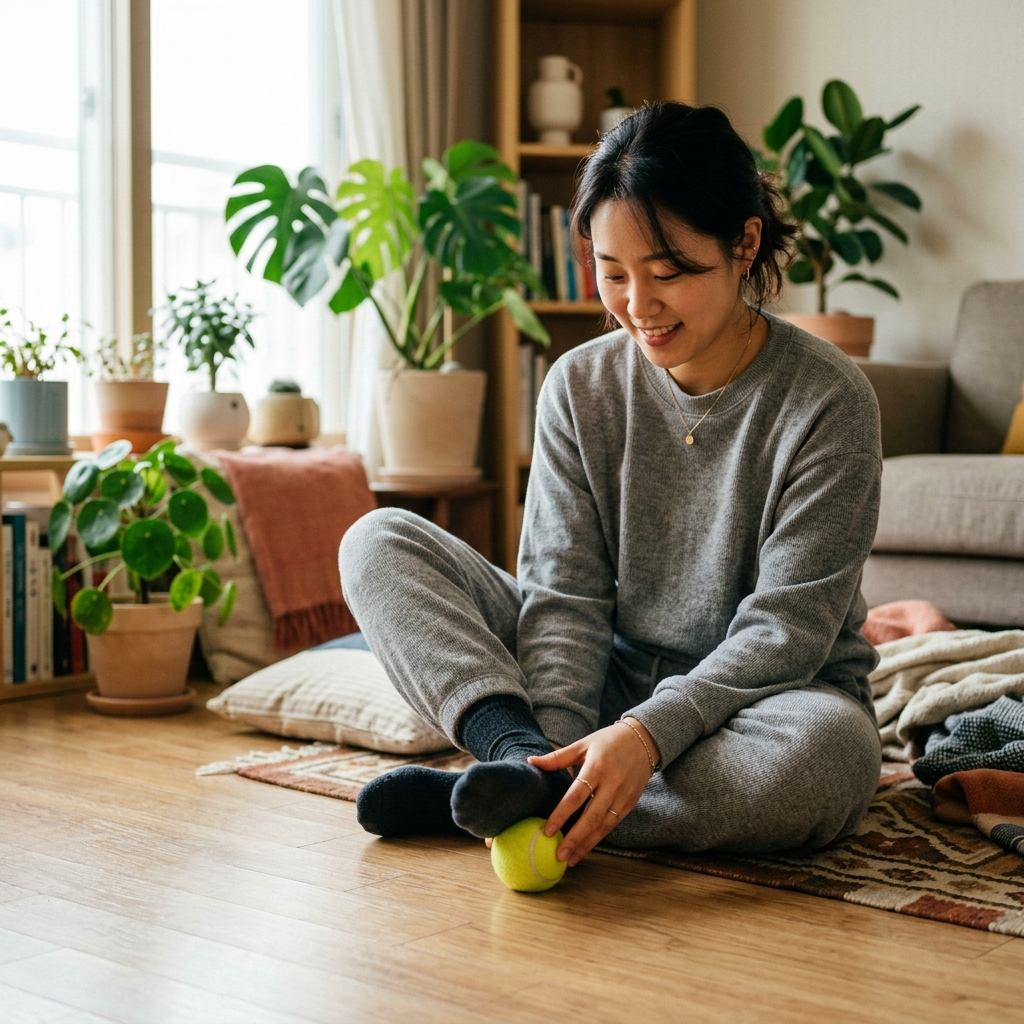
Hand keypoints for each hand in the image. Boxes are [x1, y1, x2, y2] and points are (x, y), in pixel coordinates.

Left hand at [527, 717, 658, 866]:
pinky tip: (586, 848)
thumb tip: (531, 762)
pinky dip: (599, 838)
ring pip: (604, 825)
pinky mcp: (631, 803)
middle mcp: (612, 783)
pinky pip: (613, 824)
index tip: (547, 830)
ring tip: (570, 859)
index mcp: (597, 766)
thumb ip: (558, 757)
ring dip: (587, 844)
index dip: (562, 814)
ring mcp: (623, 795)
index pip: (577, 794)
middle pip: (592, 816)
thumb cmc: (608, 741)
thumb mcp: (583, 744)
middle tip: (559, 855)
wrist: (643, 740)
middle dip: (575, 838)